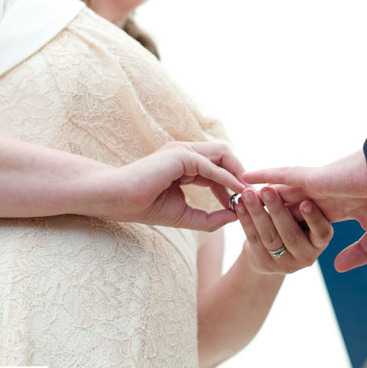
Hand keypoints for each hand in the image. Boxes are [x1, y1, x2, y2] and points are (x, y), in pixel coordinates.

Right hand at [106, 141, 245, 230]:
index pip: (218, 167)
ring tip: (245, 196)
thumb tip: (235, 217)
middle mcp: (185, 152)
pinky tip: (235, 194)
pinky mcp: (179, 155)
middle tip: (250, 197)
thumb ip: (210, 217)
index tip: (242, 202)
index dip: (232, 183)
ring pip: (222, 153)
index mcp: (184, 163)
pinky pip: (211, 165)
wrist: (116, 199)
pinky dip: (226, 179)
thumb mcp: (184, 215)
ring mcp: (182, 150)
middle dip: (240, 173)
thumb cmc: (144, 206)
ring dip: (237, 173)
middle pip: (225, 155)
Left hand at [235, 186, 333, 273]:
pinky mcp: (264, 264)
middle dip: (277, 210)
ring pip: (270, 236)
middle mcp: (306, 257)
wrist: (272, 252)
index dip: (314, 218)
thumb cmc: (293, 223)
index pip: (322, 232)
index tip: (305, 202)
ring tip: (248, 194)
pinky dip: (246, 221)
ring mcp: (285, 264)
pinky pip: (254, 240)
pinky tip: (239, 206)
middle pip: (291, 234)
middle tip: (267, 190)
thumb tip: (292, 183)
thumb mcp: (300, 216)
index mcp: (320, 243)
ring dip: (257, 212)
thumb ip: (299, 205)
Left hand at [243, 150, 366, 271]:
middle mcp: (321, 196)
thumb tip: (338, 268)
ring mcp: (316, 186)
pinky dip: (262, 176)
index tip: (274, 232)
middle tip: (245, 214)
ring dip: (259, 196)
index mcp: (335, 208)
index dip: (289, 225)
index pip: (304, 219)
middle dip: (266, 212)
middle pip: (286, 206)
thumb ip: (359, 253)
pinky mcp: (313, 178)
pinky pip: (280, 177)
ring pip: (279, 193)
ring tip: (236, 197)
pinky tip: (244, 177)